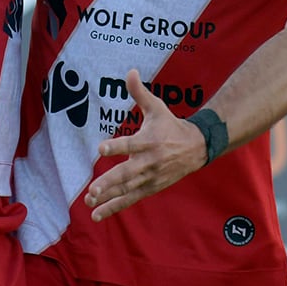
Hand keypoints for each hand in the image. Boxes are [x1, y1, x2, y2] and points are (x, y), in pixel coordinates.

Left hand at [83, 69, 206, 221]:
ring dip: (108, 196)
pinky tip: (97, 214)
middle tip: (93, 189)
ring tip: (90, 201)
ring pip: (127, 189)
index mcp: (149, 140)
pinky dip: (114, 207)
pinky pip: (130, 199)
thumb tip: (129, 71)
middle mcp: (148, 161)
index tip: (100, 149)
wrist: (196, 148)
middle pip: (127, 173)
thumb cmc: (170, 125)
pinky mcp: (150, 188)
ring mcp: (149, 177)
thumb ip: (139, 93)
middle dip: (110, 181)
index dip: (116, 147)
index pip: (130, 144)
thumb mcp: (157, 107)